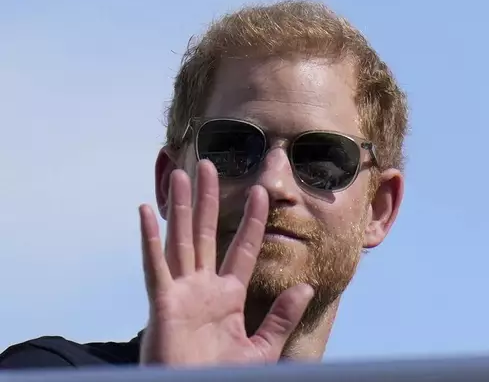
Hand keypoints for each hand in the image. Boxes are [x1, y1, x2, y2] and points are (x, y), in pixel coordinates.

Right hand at [138, 160, 313, 365]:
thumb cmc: (223, 377)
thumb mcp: (261, 348)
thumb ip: (282, 317)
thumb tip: (306, 287)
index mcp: (228, 296)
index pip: (243, 249)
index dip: (252, 221)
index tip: (259, 192)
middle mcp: (204, 287)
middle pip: (207, 232)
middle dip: (208, 199)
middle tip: (210, 165)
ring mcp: (182, 292)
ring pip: (182, 239)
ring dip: (181, 206)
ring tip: (182, 174)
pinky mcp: (163, 304)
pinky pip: (155, 267)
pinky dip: (150, 239)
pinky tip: (145, 212)